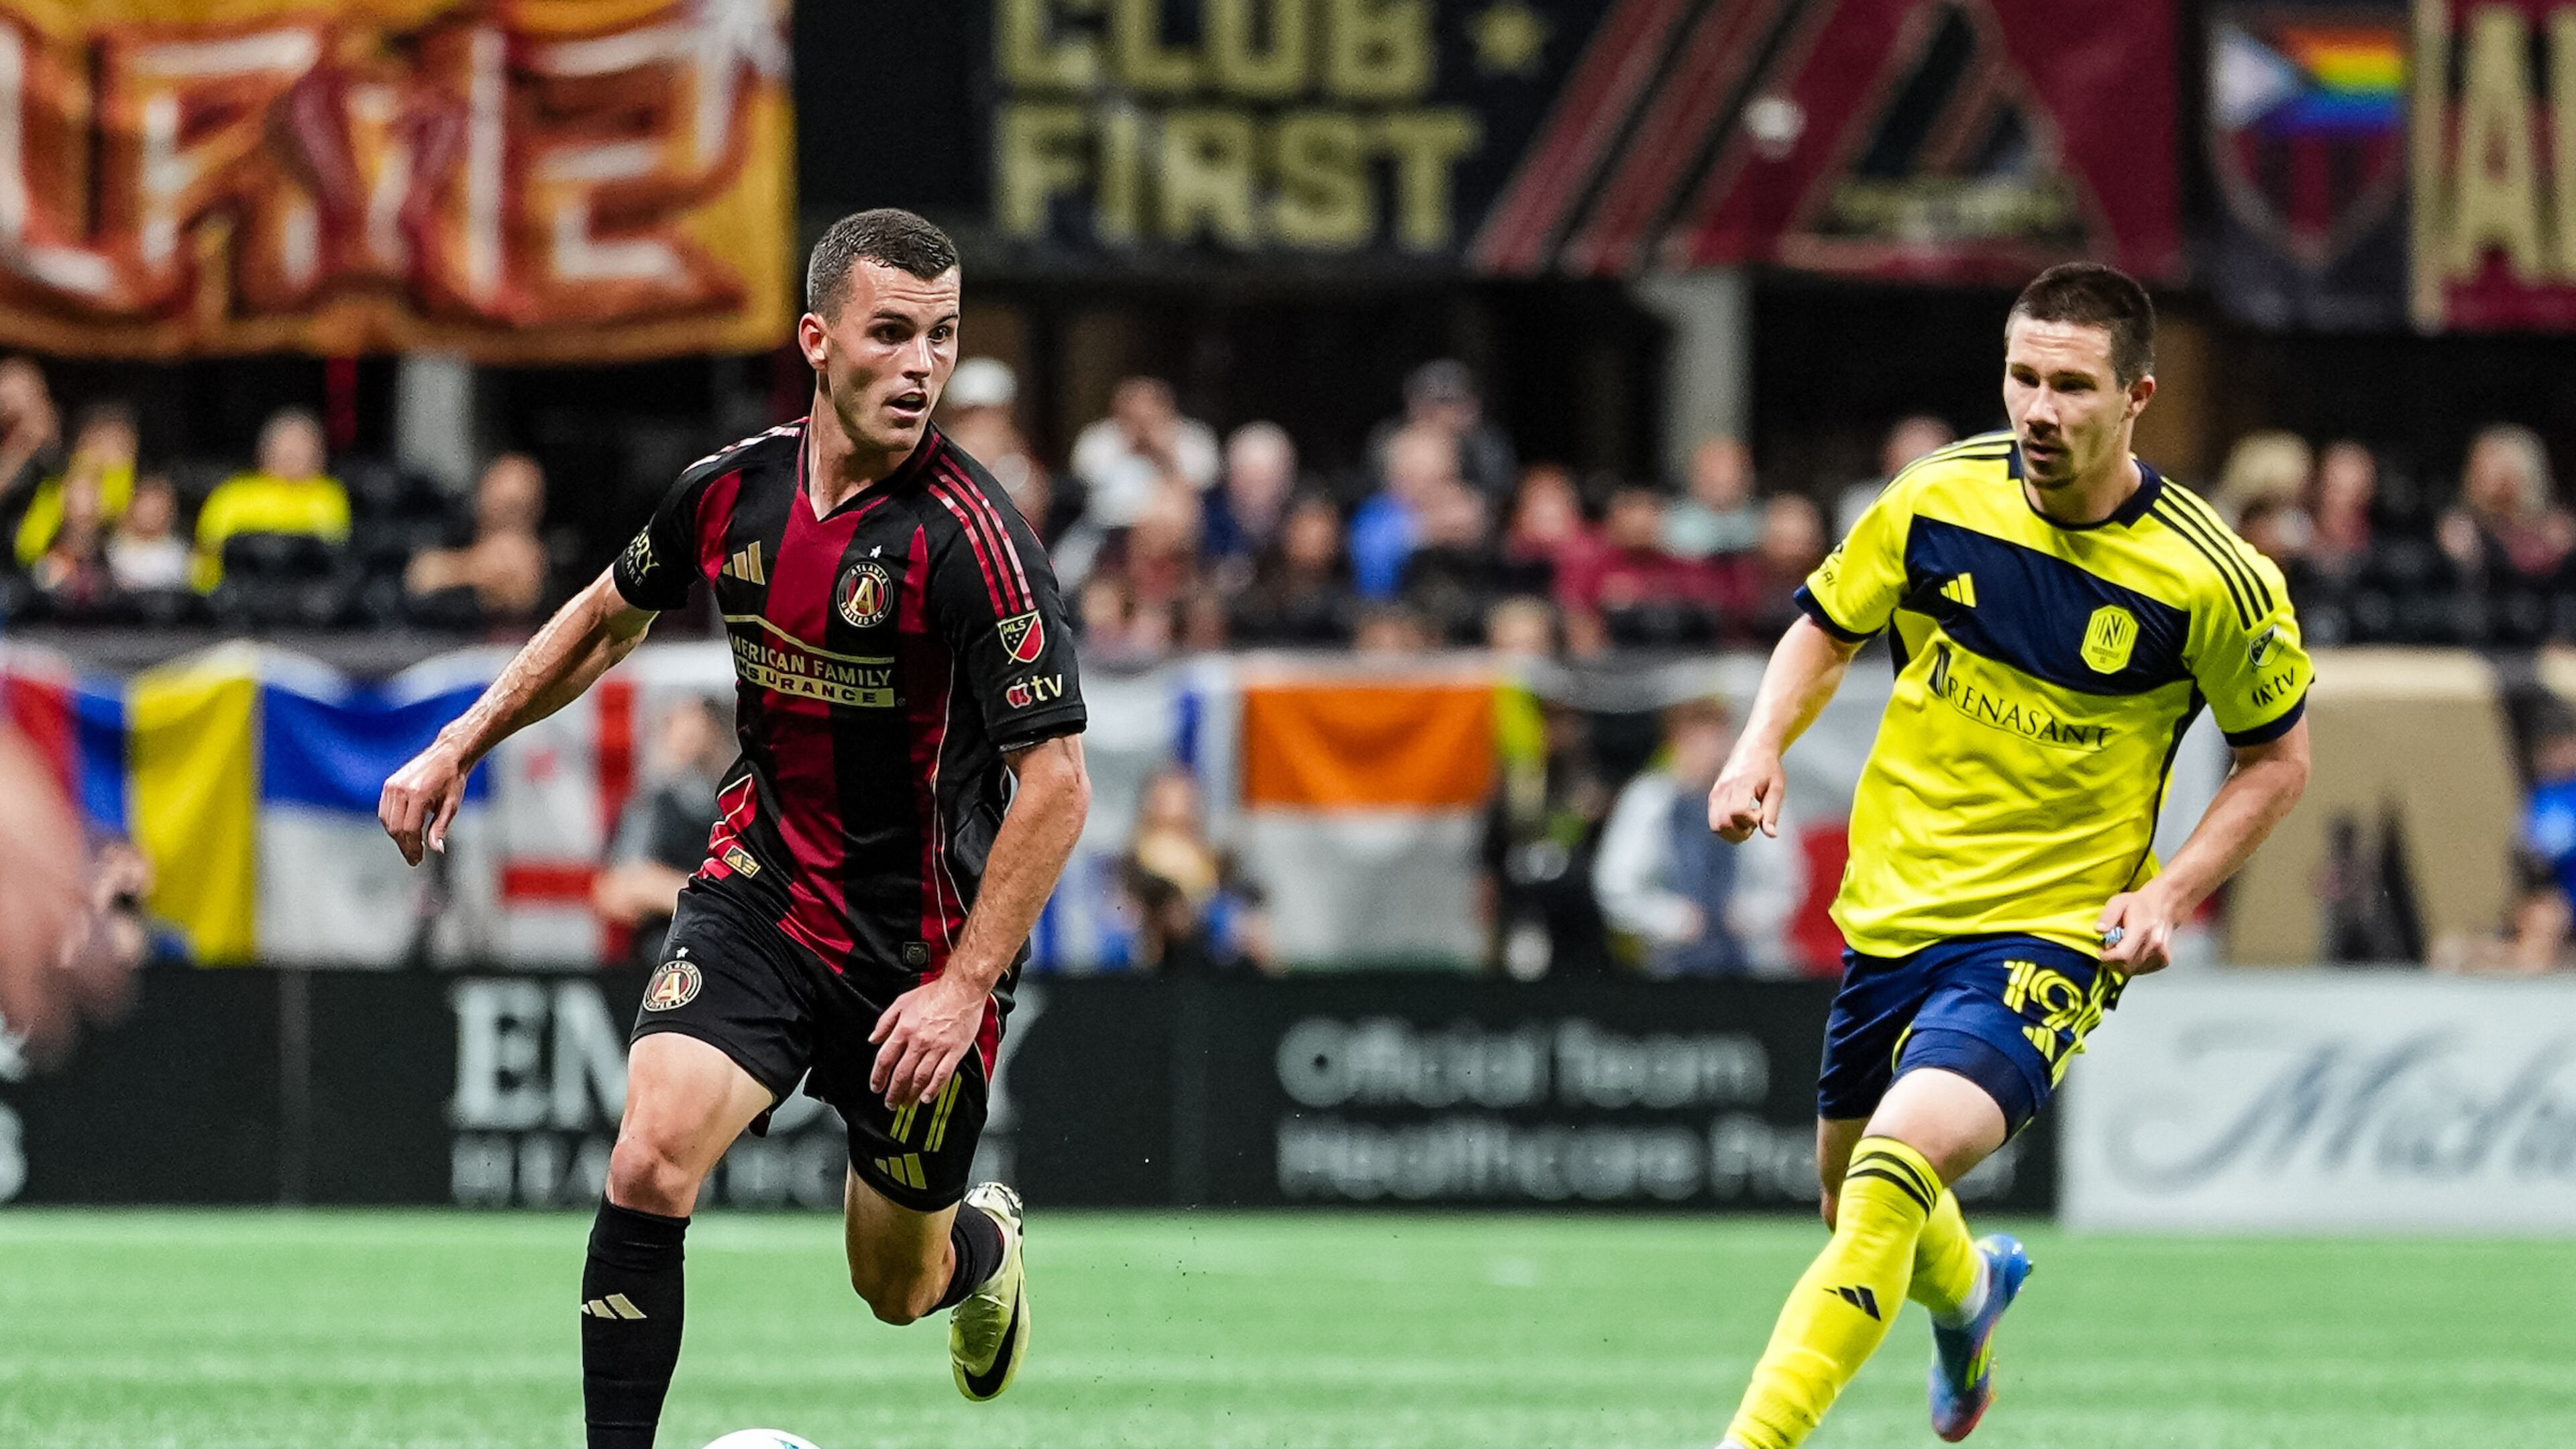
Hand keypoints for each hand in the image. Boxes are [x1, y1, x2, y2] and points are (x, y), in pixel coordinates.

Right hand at [379, 741, 467, 865]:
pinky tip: (403, 832)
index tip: (418, 859)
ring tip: (410, 846)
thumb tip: (436, 850)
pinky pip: (385, 811)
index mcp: (417, 794)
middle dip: (404, 845)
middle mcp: (400, 789)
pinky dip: (391, 824)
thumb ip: (440, 828)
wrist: (446, 755)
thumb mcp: (451, 805)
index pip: (409, 829)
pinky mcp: (388, 784)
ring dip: (397, 836)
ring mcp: (391, 785)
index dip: (413, 847)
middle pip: (395, 827)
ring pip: (387, 821)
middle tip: (414, 858)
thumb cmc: (452, 780)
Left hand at [869, 974, 985, 1107]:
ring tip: (906, 1103)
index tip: (876, 1086)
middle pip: (901, 1073)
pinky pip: (942, 1075)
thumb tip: (874, 1039)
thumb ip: (885, 1022)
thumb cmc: (935, 993)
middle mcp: (919, 1041)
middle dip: (893, 1092)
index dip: (878, 1077)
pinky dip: (933, 1089)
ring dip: (910, 1094)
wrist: (962, 988)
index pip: (885, 1059)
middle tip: (890, 1102)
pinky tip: (926, 1097)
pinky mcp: (954, 1052)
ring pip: (920, 1078)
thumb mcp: (902, 1002)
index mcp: (904, 1029)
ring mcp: (937, 1048)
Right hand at [1707, 749, 1785, 842]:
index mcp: (1741, 784)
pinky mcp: (1713, 796)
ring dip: (1733, 832)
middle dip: (1741, 832)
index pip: (1737, 812)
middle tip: (1755, 821)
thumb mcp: (1777, 789)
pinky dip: (1727, 827)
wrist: (1754, 747)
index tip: (1761, 812)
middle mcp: (1724, 789)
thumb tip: (1771, 835)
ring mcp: (1716, 793)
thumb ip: (1772, 812)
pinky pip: (1714, 821)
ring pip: (1716, 826)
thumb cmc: (1768, 767)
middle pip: (1724, 824)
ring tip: (1747, 821)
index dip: (1750, 820)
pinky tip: (1740, 819)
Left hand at [2097, 884, 2183, 974]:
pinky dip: (2133, 965)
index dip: (2107, 957)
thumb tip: (2099, 930)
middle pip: (2127, 966)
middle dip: (2112, 960)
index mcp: (2142, 929)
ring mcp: (2162, 953)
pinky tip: (2132, 952)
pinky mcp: (2164, 960)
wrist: (2163, 905)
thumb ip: (2107, 916)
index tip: (2101, 950)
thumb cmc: (2137, 904)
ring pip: (2134, 970)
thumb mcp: (2118, 902)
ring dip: (2122, 964)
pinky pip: (2142, 970)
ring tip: (2122, 947)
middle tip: (2110, 947)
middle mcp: (2155, 943)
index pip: (2122, 955)